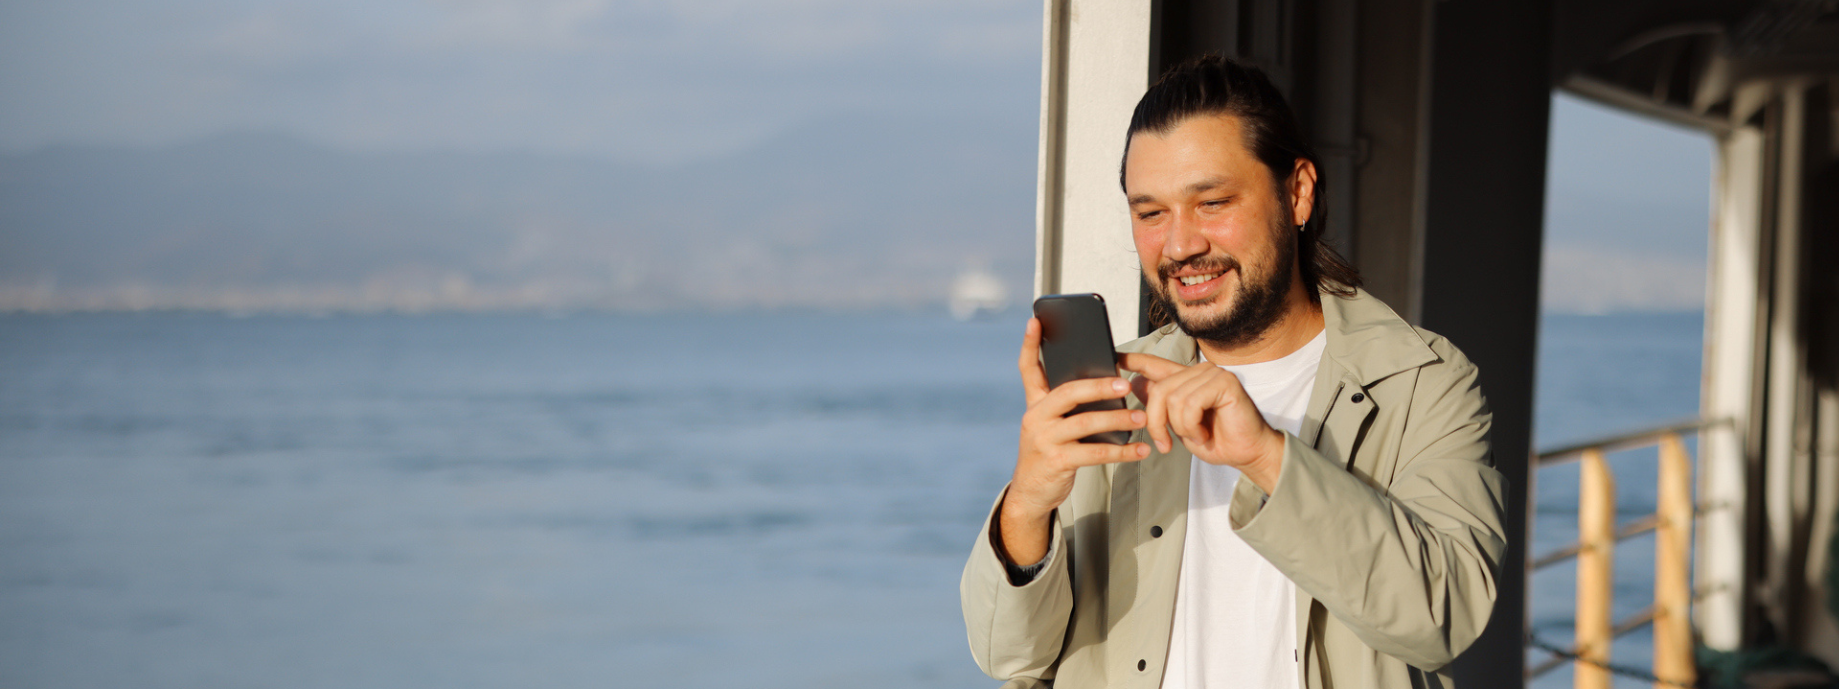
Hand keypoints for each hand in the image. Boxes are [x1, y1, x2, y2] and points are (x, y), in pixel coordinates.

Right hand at [999, 318, 1151, 564]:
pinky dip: (1121, 451)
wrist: (1031, 493)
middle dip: (1097, 385)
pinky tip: (1139, 450)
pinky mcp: (1057, 462)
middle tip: (1124, 383)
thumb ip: (1068, 405)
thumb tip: (1109, 385)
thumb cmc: (1050, 453)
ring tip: (1142, 416)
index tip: (1034, 321)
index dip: (1030, 344)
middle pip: (1068, 392)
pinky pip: (1094, 452)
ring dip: (1118, 419)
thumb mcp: (1050, 425)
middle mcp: (1036, 417)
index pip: (1028, 369)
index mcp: (1035, 404)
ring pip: (1085, 423)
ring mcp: (1044, 439)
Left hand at [1117, 352, 1286, 492]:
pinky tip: (1204, 433)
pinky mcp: (1224, 382)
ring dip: (1180, 427)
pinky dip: (1192, 426)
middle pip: (1158, 389)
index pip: (1154, 364)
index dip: (1132, 360)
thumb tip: (1134, 385)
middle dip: (1156, 422)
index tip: (1113, 357)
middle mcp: (1198, 371)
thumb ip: (1160, 404)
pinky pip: (1190, 403)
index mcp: (1186, 379)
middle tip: (1166, 443)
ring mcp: (1212, 373)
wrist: (1246, 453)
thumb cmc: (1216, 439)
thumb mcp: (1178, 424)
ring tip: (1196, 436)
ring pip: (1173, 398)